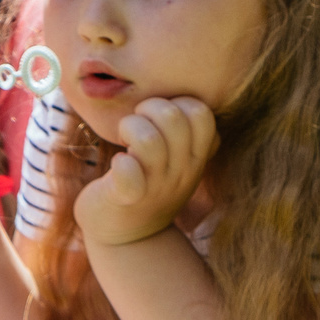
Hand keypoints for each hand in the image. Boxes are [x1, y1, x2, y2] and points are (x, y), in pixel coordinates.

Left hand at [74, 95, 217, 249]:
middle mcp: (182, 170)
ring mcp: (156, 186)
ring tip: (124, 142)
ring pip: (148, 139)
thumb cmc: (147, 182)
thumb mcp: (174, 157)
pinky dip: (120, 163)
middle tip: (136, 125)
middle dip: (149, 108)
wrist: (127, 237)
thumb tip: (174, 83)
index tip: (158, 117)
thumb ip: (179, 128)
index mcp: (195, 156)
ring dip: (129, 129)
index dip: (177, 103)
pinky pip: (128, 173)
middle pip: (176, 118)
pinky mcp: (127, 199)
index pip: (201, 113)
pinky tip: (118, 166)